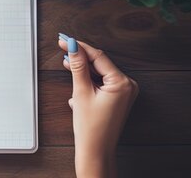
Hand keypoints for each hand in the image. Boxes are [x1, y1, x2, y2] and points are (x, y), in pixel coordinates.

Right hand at [59, 34, 137, 177]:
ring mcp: (124, 92)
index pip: (98, 56)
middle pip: (100, 63)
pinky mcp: (119, 98)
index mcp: (122, 83)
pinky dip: (89, 79)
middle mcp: (127, 85)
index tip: (65, 39)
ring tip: (67, 62)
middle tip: (63, 46)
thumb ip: (78, 67)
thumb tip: (73, 47)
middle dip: (81, 56)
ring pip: (100, 72)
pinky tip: (76, 77)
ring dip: (84, 68)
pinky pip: (103, 82)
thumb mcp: (81, 93)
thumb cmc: (91, 127)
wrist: (96, 151)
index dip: (79, 46)